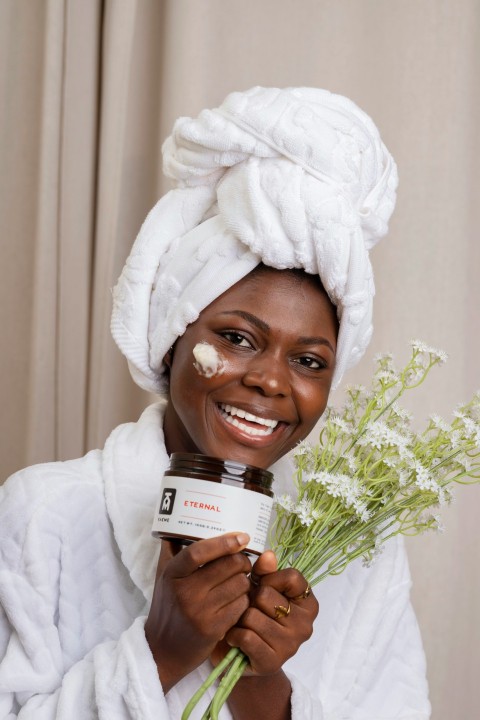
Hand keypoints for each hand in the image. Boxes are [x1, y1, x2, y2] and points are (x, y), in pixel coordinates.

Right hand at [145, 532, 251, 692]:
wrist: (162, 650)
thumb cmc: (168, 606)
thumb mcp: (164, 577)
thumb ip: (173, 550)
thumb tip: (180, 521)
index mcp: (172, 574)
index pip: (199, 552)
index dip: (223, 542)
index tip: (242, 537)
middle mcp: (185, 592)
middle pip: (228, 566)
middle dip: (242, 561)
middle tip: (242, 561)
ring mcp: (199, 612)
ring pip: (240, 584)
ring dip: (245, 581)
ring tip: (238, 581)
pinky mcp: (213, 629)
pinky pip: (241, 605)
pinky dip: (244, 600)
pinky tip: (236, 600)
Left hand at [224, 551, 317, 674]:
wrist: (245, 658)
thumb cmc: (257, 616)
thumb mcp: (263, 589)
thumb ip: (265, 571)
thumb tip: (268, 555)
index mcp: (309, 604)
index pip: (291, 576)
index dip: (270, 578)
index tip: (265, 587)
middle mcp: (305, 625)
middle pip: (266, 595)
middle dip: (251, 600)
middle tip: (251, 610)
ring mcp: (291, 646)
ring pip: (252, 615)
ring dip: (240, 619)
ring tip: (243, 624)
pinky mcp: (272, 662)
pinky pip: (245, 636)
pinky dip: (234, 635)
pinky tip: (236, 638)